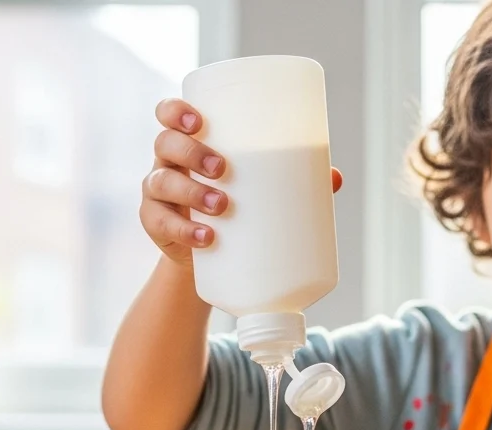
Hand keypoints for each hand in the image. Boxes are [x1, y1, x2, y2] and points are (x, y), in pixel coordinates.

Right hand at [139, 98, 343, 266]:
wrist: (209, 257)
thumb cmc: (236, 206)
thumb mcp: (258, 188)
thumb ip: (294, 178)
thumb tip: (335, 177)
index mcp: (189, 142)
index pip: (169, 114)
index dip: (176, 111)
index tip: (199, 120)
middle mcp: (167, 162)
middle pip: (166, 143)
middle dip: (192, 152)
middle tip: (222, 169)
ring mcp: (157, 193)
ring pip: (162, 181)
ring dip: (191, 192)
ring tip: (222, 206)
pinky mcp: (155, 225)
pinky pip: (161, 224)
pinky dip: (185, 231)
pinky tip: (206, 238)